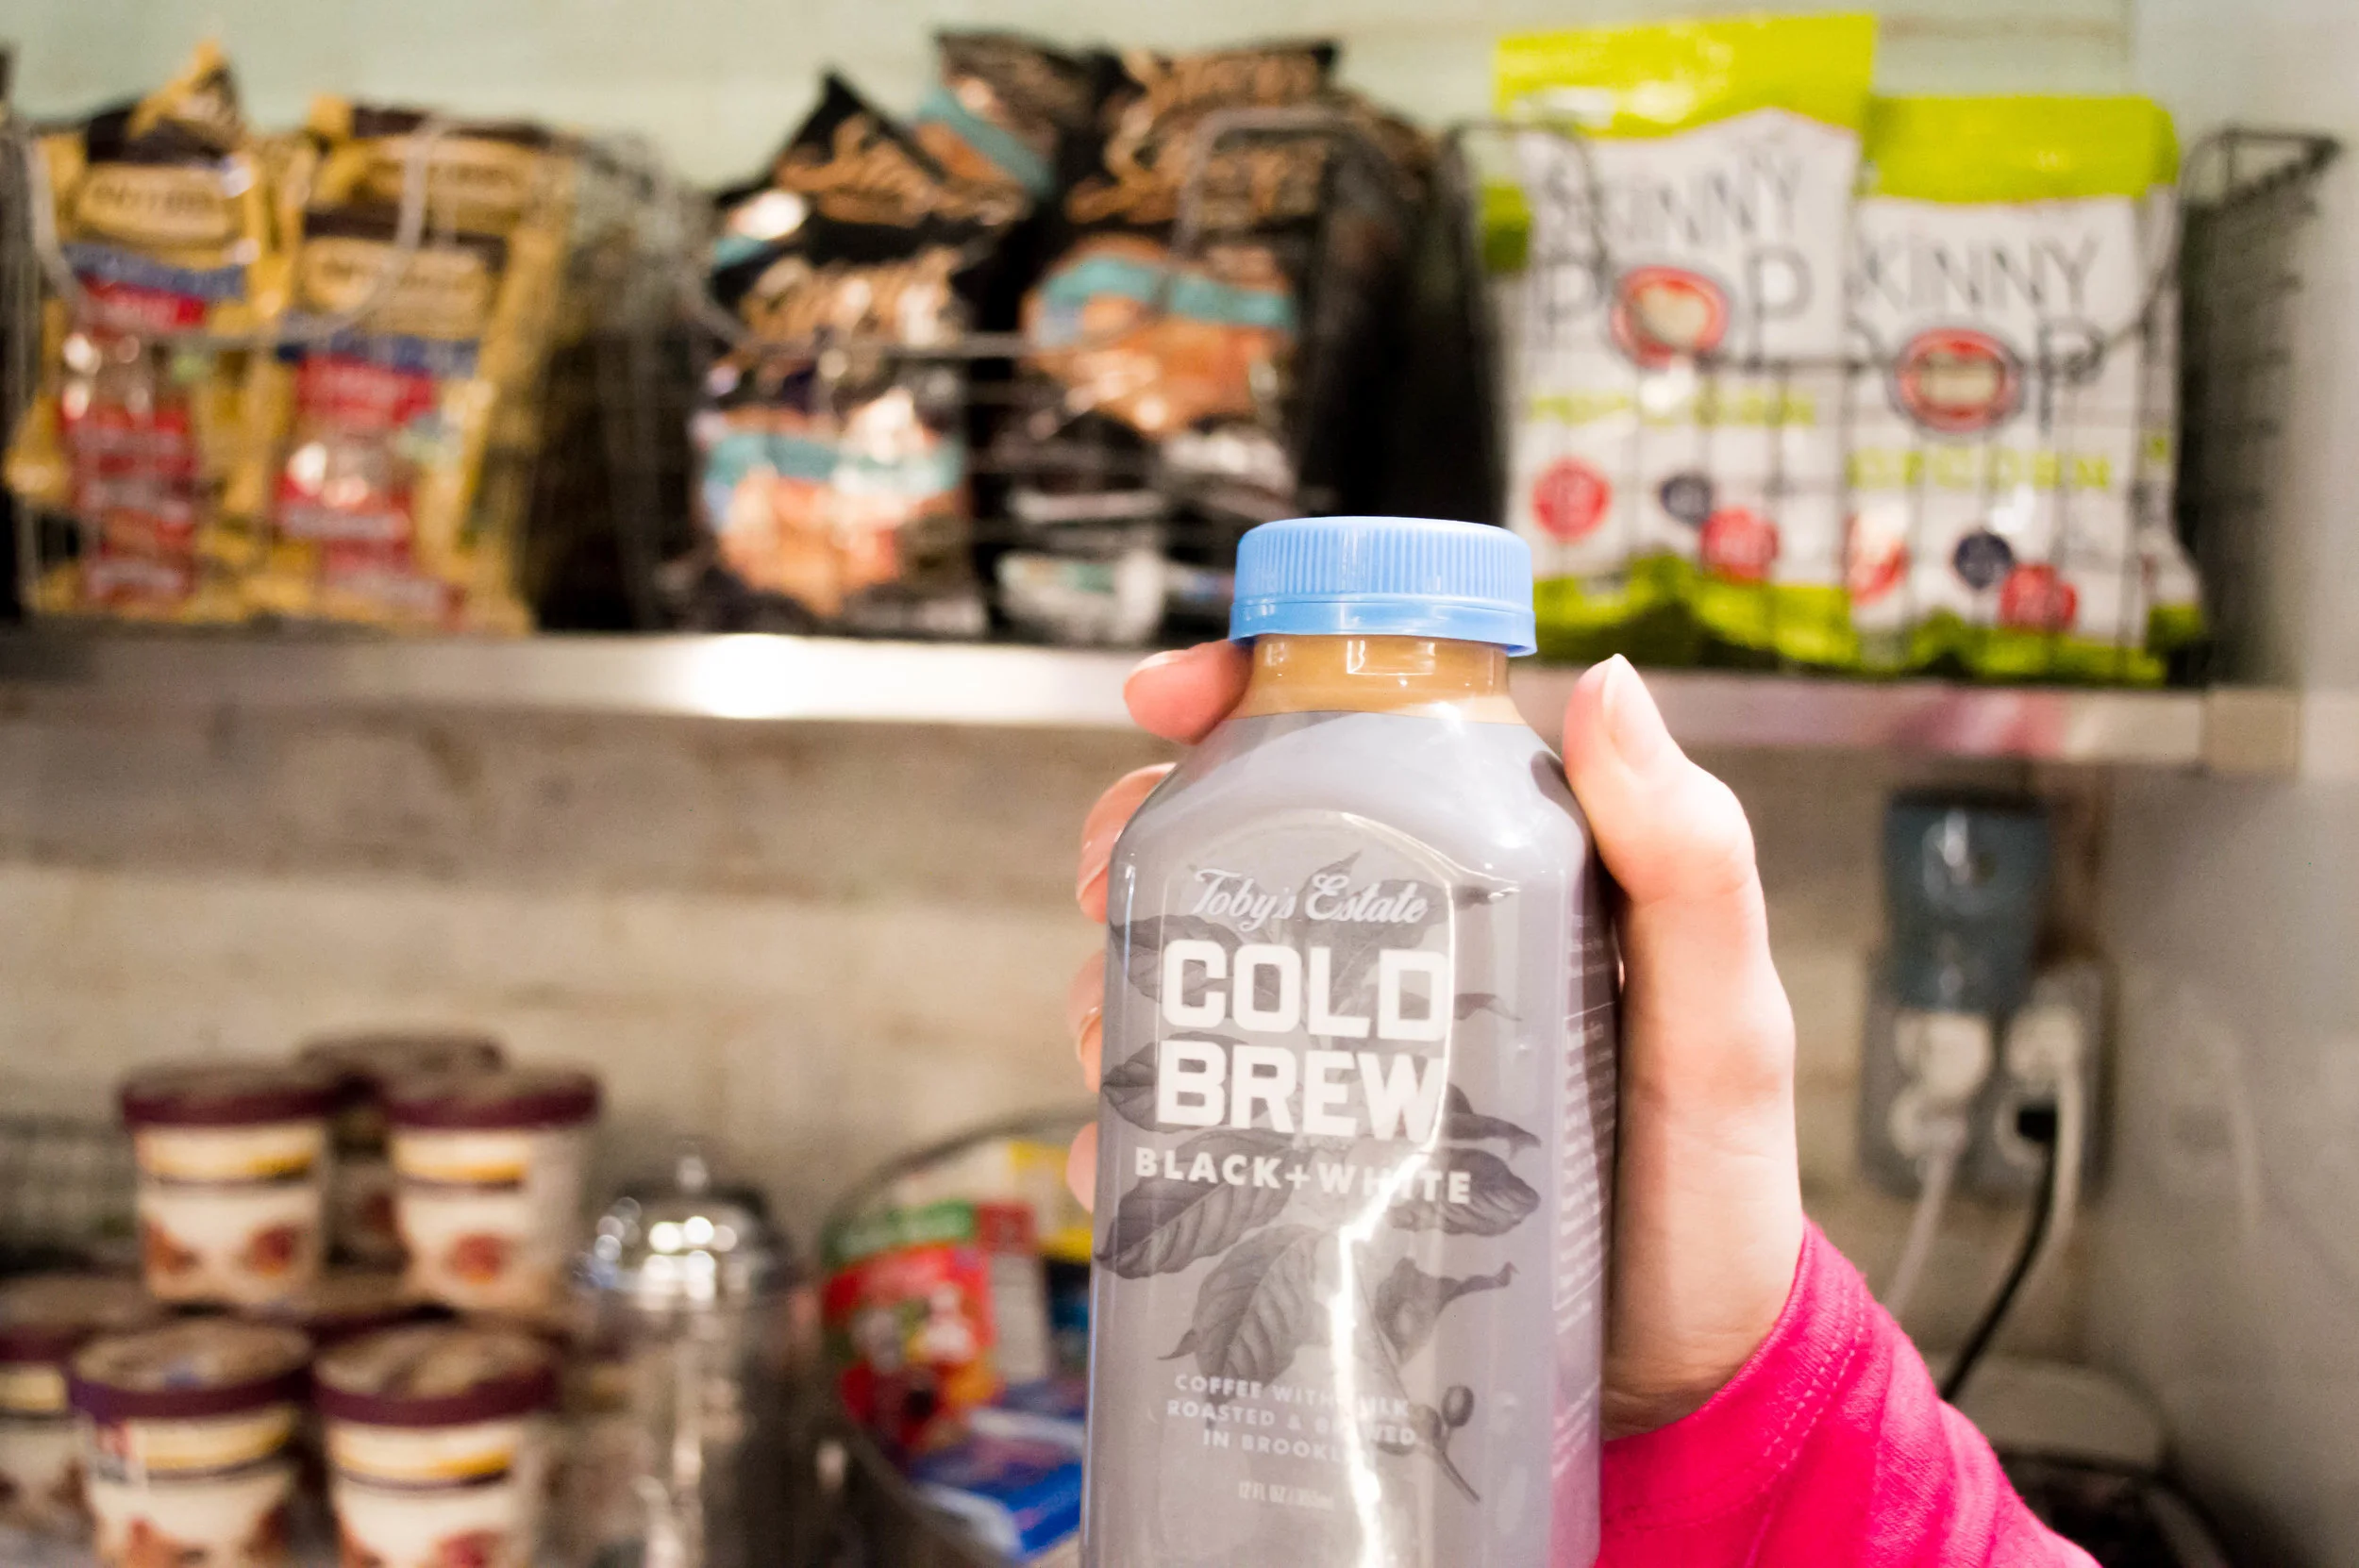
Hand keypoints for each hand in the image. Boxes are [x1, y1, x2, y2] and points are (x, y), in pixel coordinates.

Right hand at [1066, 646, 1805, 1436]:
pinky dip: (1135, 1122)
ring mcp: (1342, 1052)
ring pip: (1191, 970)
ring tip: (1126, 1041)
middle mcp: (1403, 943)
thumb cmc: (1717, 1196)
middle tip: (1117, 893)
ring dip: (1127, 982)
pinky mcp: (1303, 1160)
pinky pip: (1187, 1112)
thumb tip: (1607, 681)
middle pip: (1233, 842)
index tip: (1163, 701)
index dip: (1240, 691)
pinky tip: (1131, 1154)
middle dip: (1147, 844)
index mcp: (1495, 869)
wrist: (1679, 1392)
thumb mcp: (1722, 1025)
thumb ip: (1691, 864)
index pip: (1357, 734)